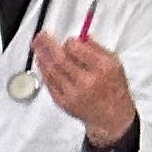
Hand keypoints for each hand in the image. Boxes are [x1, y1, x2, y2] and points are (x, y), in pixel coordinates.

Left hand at [32, 30, 136, 147]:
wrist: (111, 115)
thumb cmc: (113, 87)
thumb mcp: (114, 63)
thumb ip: (97, 48)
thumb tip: (80, 36)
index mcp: (102, 68)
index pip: (77, 50)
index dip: (68, 42)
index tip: (67, 39)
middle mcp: (87, 81)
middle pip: (60, 60)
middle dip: (47, 45)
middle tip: (41, 36)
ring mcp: (73, 93)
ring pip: (51, 71)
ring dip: (42, 56)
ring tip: (37, 46)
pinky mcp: (63, 102)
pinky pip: (49, 83)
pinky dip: (43, 70)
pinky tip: (41, 62)